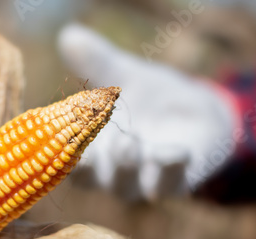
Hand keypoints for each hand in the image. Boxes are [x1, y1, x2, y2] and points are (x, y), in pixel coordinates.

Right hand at [58, 24, 237, 199]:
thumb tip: (69, 36)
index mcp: (95, 151)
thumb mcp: (124, 75)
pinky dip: (172, 168)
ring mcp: (145, 179)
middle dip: (92, 165)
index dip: (60, 152)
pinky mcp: (179, 179)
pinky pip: (172, 181)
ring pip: (129, 186)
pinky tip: (176, 151)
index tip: (55, 134)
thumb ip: (98, 62)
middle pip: (95, 178)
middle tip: (89, 147)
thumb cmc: (151, 98)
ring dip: (126, 165)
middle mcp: (114, 172)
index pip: (71, 160)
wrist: (200, 111)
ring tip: (128, 142)